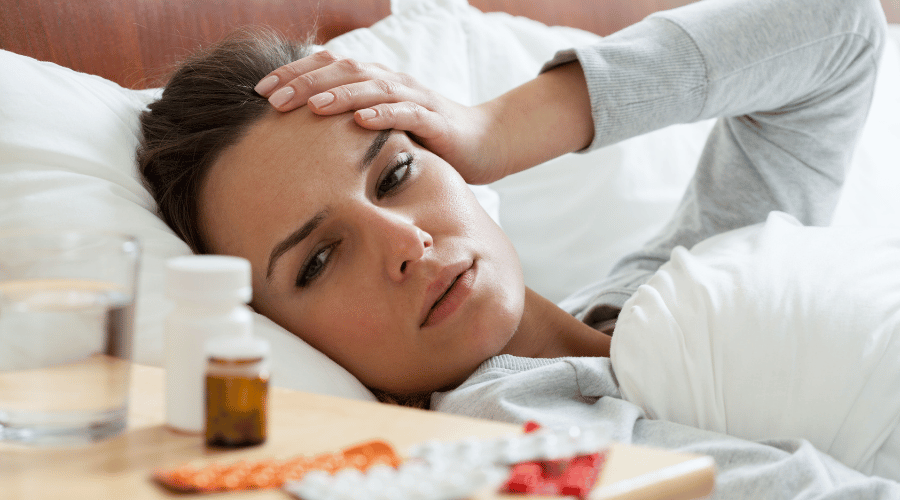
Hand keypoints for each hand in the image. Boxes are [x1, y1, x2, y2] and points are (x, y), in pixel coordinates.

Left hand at [254, 50, 512, 184]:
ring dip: (338, 95)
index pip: (328, 69)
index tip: (258, 91)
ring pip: (371, 88)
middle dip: (304, 83)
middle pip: (343, 72)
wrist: (485, 142)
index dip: (293, 75)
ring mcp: (414, 98)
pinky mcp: (435, 120)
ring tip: (309, 106)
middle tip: (270, 99)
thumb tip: (304, 145)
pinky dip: (383, 114)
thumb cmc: (429, 139)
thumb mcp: (383, 131)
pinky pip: (407, 113)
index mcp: (375, 82)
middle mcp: (392, 82)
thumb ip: (351, 129)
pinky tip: (361, 121)